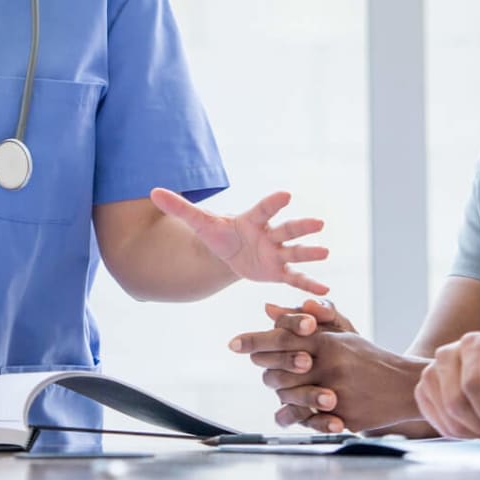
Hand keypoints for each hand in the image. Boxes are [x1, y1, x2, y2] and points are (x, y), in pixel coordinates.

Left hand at [151, 188, 329, 295]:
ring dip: (310, 252)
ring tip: (326, 251)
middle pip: (286, 229)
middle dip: (301, 227)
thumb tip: (153, 191)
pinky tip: (326, 287)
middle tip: (318, 222)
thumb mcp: (199, 223)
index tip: (286, 194)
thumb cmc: (218, 234)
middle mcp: (268, 235)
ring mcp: (276, 253)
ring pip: (295, 252)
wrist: (228, 252)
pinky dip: (309, 283)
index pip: (264, 209)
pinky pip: (295, 278)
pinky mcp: (278, 271)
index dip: (273, 202)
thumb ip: (179, 208)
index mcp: (252, 220)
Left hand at [229, 300, 421, 433]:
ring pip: (289, 396)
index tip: (233, 343)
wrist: (405, 386)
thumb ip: (305, 322)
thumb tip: (268, 308)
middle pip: (278, 370)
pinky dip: (295, 417)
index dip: (254, 341)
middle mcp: (329, 366)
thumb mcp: (342, 334)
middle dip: (266, 369)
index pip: (282, 338)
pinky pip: (307, 421)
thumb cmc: (369, 357)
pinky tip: (289, 413)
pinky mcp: (343, 417)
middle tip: (261, 367)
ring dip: (281, 392)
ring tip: (279, 388)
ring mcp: (337, 394)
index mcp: (327, 342)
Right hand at [414, 333, 479, 438]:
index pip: (473, 383)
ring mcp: (431, 371)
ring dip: (470, 432)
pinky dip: (456, 432)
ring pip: (445, 414)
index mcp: (475, 344)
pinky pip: (436, 420)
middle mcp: (447, 353)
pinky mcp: (423, 389)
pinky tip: (473, 428)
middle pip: (455, 401)